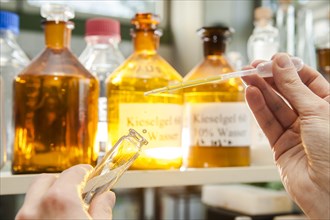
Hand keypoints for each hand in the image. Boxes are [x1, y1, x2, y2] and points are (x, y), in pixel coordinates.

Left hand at [16, 164, 114, 219]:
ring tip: (67, 210)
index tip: (91, 175)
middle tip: (78, 191)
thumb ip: (103, 208)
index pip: (73, 172)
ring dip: (50, 197)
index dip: (85, 172)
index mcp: (59, 201)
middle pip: (47, 180)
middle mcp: (35, 208)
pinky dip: (41, 211)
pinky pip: (29, 213)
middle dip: (62, 182)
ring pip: (34, 197)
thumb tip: (106, 197)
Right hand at [243, 53, 329, 218]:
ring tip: (246, 77)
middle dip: (270, 78)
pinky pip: (267, 123)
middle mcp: (312, 118)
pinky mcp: (280, 146)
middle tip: (252, 67)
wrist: (328, 191)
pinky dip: (258, 108)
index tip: (273, 59)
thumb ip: (294, 86)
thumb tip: (281, 62)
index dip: (289, 68)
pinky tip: (251, 94)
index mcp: (329, 106)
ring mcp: (295, 132)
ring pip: (274, 106)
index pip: (307, 80)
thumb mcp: (316, 110)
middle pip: (287, 92)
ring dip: (260, 90)